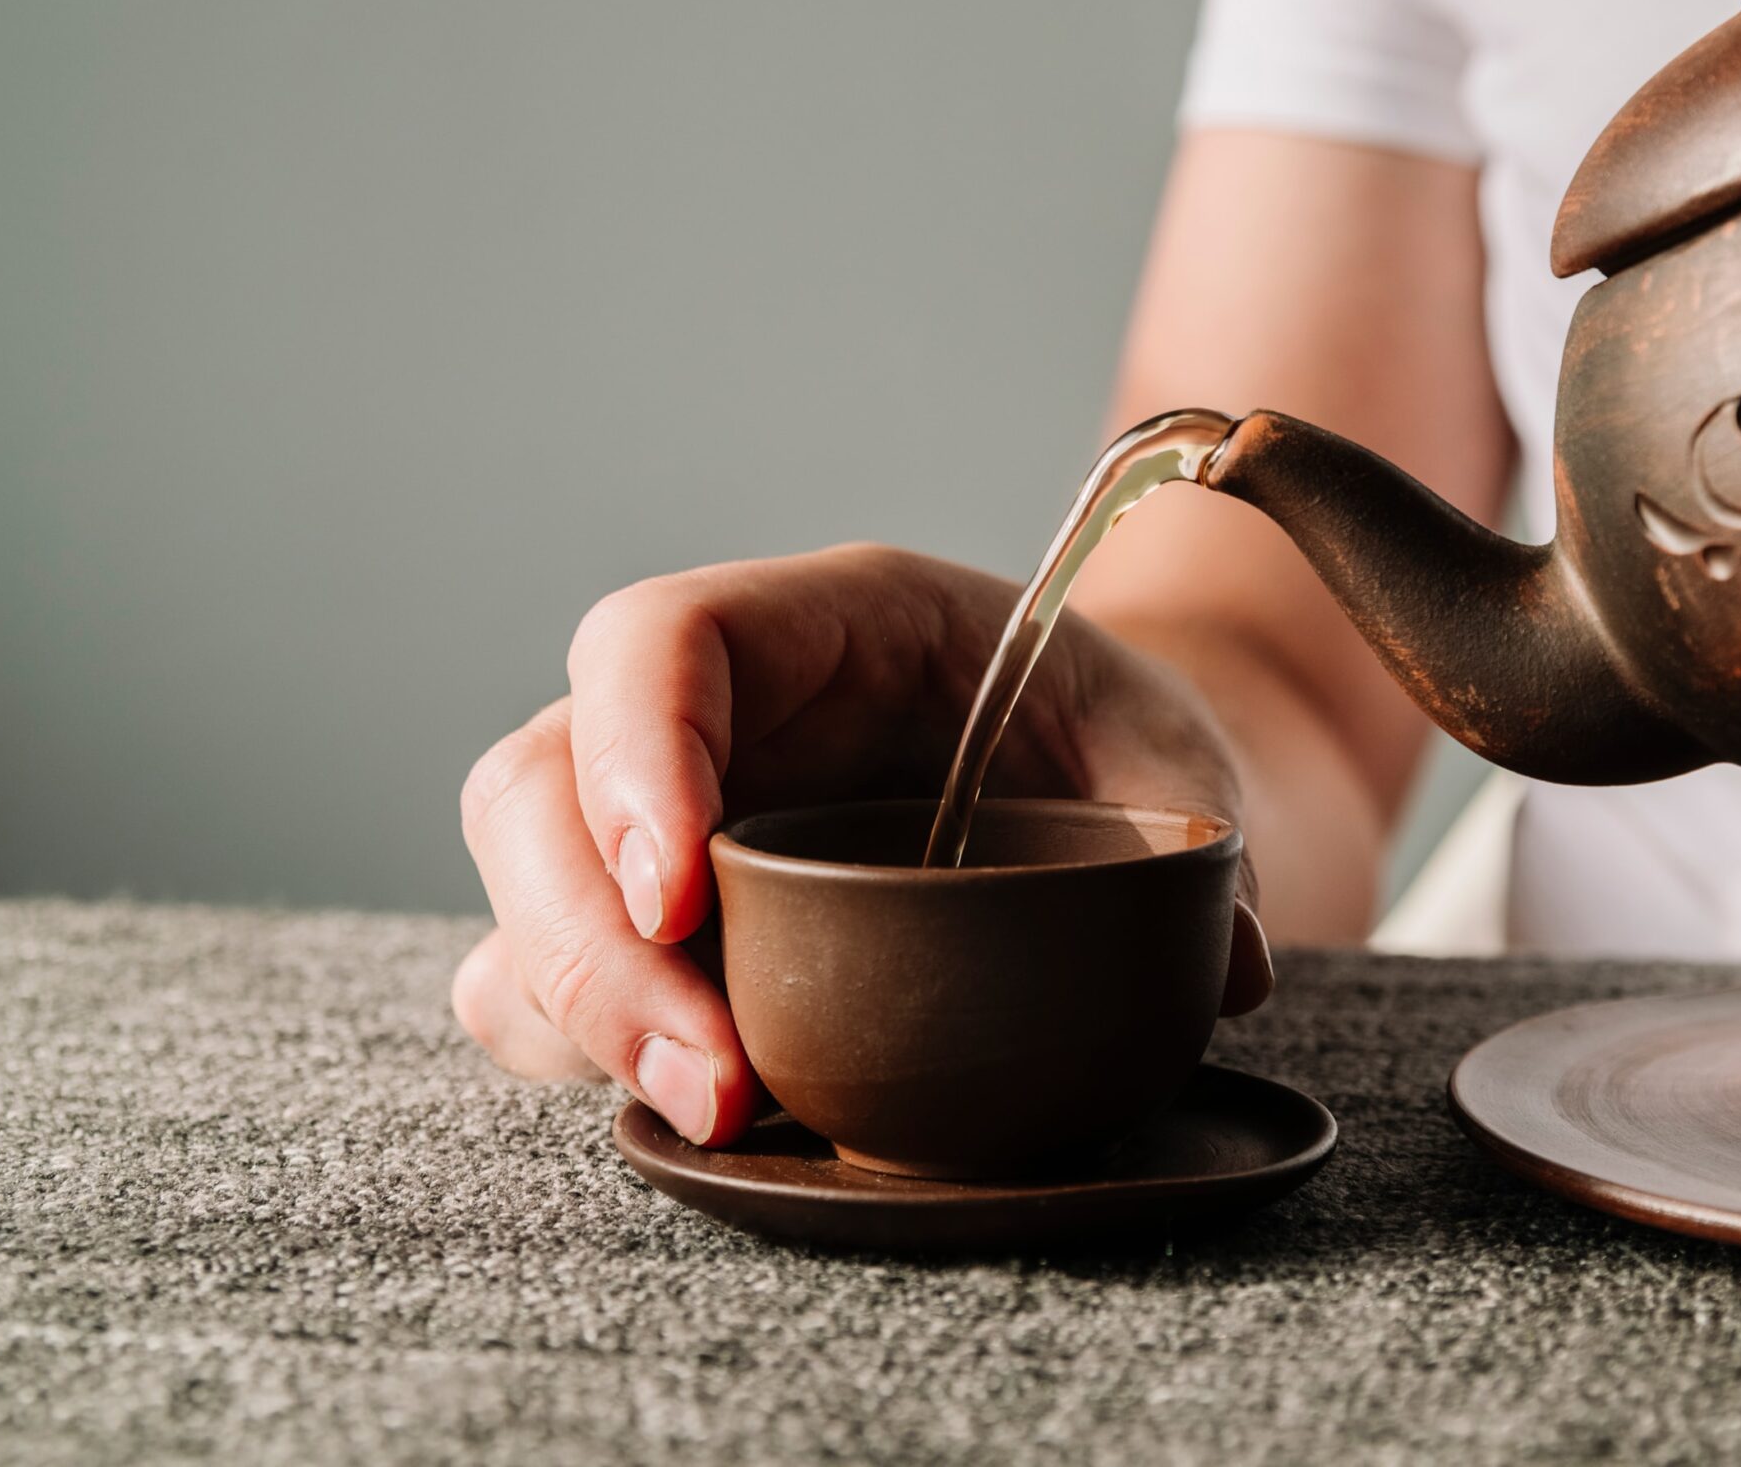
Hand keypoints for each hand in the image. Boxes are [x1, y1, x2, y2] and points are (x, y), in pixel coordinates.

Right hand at [452, 543, 1273, 1143]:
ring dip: (585, 1020)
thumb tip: (1220, 964)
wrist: (1082, 783)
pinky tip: (704, 1117)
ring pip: (519, 901)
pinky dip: (591, 1058)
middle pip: (537, 786)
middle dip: (592, 944)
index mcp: (819, 623)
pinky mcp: (651, 932)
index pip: (658, 641)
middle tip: (719, 1084)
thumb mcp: (1168, 760)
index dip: (635, 754)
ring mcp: (653, 824)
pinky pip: (543, 990)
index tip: (685, 895)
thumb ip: (1193, 841)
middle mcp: (705, 716)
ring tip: (723, 1116)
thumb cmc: (1107, 746)